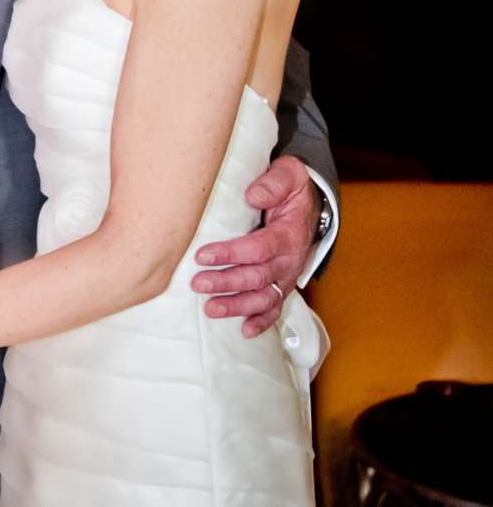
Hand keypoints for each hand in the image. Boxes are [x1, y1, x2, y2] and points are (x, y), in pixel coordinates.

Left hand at [192, 155, 317, 337]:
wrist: (308, 205)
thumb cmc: (291, 190)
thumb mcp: (289, 174)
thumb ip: (274, 182)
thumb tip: (253, 195)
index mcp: (288, 233)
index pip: (259, 248)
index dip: (231, 253)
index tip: (203, 255)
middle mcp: (289, 260)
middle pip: (257, 277)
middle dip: (227, 282)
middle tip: (198, 283)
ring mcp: (285, 276)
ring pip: (263, 297)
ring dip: (237, 306)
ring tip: (211, 309)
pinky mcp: (280, 285)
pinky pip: (274, 308)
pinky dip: (262, 322)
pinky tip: (245, 331)